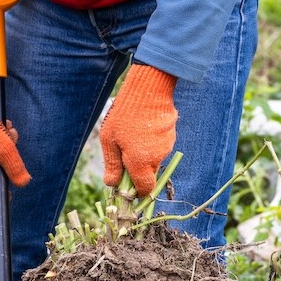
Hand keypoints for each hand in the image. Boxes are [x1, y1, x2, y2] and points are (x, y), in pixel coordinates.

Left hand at [100, 64, 177, 196]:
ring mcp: (166, 147)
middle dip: (137, 170)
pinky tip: (142, 127)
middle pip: (148, 174)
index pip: (145, 189)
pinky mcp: (171, 136)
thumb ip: (112, 165)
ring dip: (144, 155)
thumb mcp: (109, 140)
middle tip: (123, 152)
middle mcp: (157, 158)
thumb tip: (112, 185)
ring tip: (132, 134)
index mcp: (140, 163)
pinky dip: (151, 143)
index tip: (127, 185)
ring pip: (154, 160)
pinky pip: (159, 147)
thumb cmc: (124, 115)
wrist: (149, 89)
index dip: (137, 191)